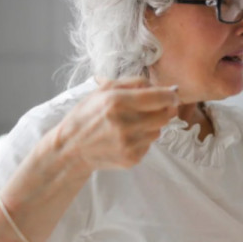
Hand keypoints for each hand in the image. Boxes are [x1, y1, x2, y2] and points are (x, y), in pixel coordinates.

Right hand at [52, 78, 178, 172]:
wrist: (70, 148)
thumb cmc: (87, 115)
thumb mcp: (103, 90)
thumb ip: (134, 83)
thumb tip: (164, 87)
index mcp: (117, 102)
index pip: (161, 97)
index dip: (171, 95)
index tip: (172, 95)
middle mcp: (125, 124)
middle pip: (165, 115)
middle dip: (164, 109)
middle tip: (154, 108)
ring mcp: (129, 144)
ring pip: (159, 130)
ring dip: (152, 125)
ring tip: (132, 123)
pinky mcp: (132, 158)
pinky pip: (150, 144)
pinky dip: (143, 139)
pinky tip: (126, 137)